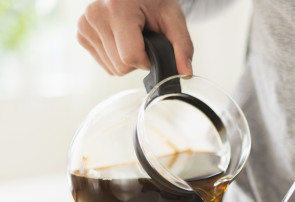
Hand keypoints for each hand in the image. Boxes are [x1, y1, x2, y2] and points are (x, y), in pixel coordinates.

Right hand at [77, 0, 192, 74]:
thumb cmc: (154, 0)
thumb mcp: (173, 18)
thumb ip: (182, 47)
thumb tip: (185, 73)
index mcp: (117, 8)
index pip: (130, 56)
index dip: (148, 59)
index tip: (153, 45)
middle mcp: (95, 15)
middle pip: (121, 66)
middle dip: (138, 59)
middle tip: (144, 37)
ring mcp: (85, 25)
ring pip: (113, 68)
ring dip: (127, 59)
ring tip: (133, 35)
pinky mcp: (81, 34)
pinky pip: (105, 64)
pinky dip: (117, 57)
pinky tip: (122, 39)